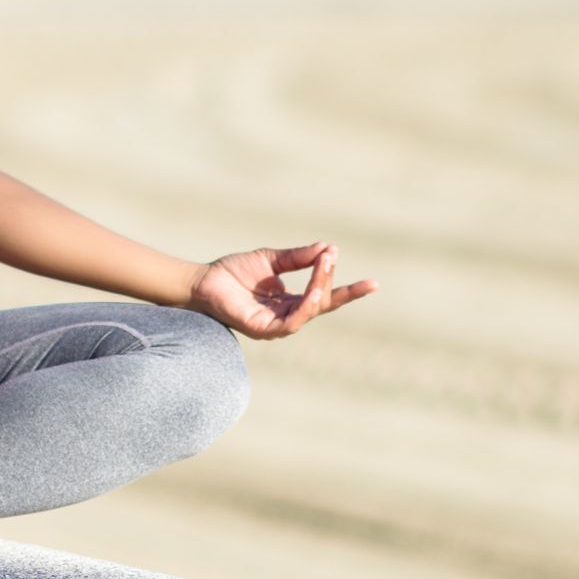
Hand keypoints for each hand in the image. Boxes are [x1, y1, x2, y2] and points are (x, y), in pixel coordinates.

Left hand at [185, 242, 378, 339]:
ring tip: (324, 265)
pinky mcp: (264, 330)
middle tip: (332, 257)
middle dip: (331, 281)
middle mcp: (288, 316)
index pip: (326, 297)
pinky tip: (311, 292)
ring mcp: (277, 326)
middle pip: (321, 303)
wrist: (204, 280)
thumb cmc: (234, 272)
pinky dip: (304, 307)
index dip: (349, 291)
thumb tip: (328, 248)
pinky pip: (291, 322)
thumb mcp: (271, 259)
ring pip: (309, 311)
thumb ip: (298, 257)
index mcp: (291, 301)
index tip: (375, 283)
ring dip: (319, 288)